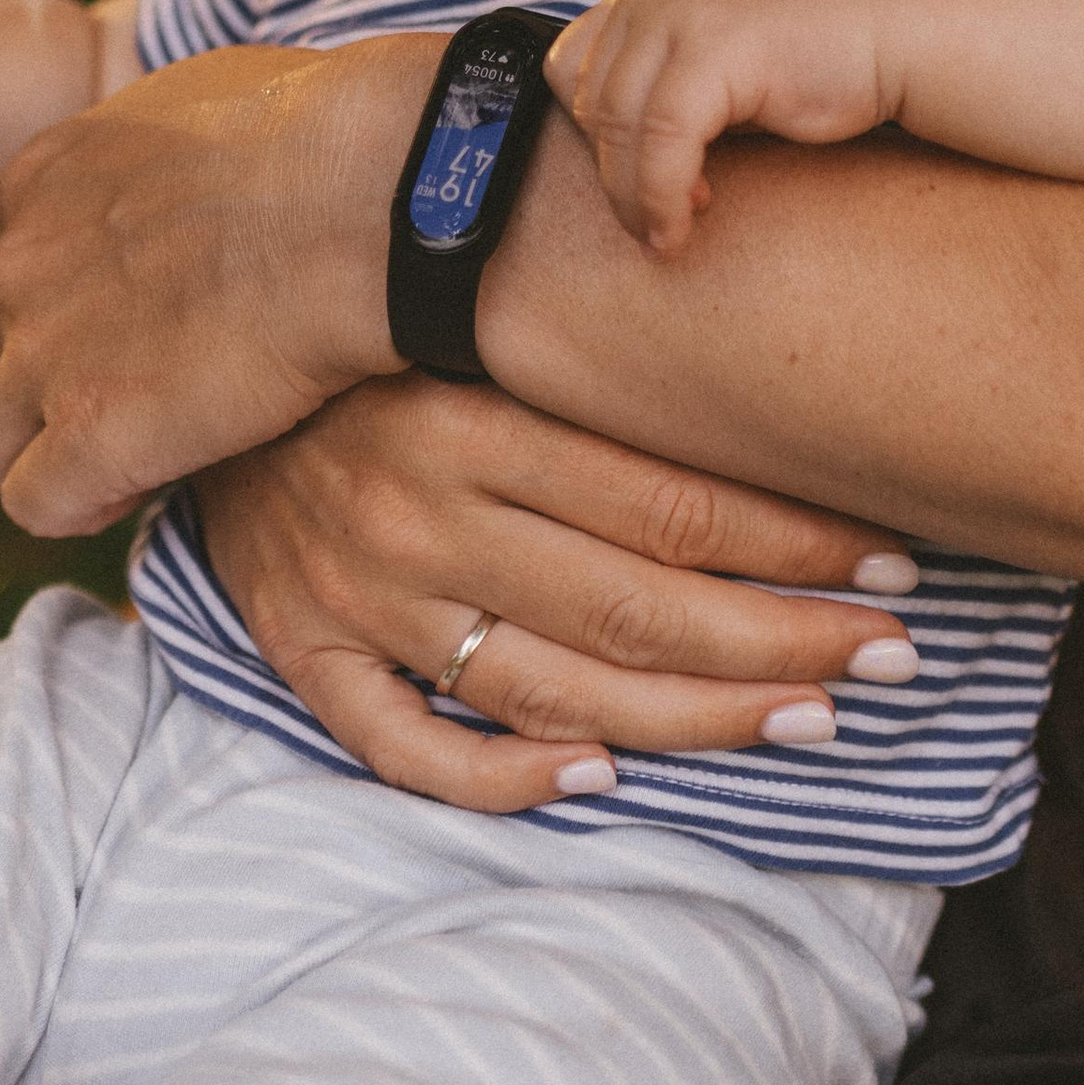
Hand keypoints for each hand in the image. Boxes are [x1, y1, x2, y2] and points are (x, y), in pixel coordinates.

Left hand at [0, 33, 440, 534]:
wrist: (364, 199)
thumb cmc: (327, 140)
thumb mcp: (201, 104)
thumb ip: (161, 152)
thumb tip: (197, 172)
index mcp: (41, 178)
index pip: (13, 272)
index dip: (70, 313)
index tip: (144, 327)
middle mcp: (19, 264)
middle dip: (41, 388)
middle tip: (133, 400)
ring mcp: (44, 354)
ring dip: (40, 459)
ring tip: (129, 463)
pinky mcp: (87, 434)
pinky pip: (33, 503)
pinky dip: (82, 506)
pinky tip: (149, 485)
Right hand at [195, 375, 922, 813]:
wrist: (188, 349)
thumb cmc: (375, 322)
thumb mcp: (477, 302)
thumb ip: (595, 338)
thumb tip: (763, 363)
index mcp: (471, 414)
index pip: (670, 503)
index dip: (797, 542)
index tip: (895, 560)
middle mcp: (416, 511)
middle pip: (636, 608)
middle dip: (784, 642)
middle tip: (895, 657)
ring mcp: (356, 593)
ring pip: (551, 691)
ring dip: (694, 721)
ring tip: (808, 720)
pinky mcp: (299, 650)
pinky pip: (405, 746)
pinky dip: (502, 777)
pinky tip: (601, 782)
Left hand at [547, 0, 889, 254]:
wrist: (888, 36)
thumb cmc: (805, 65)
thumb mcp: (711, 70)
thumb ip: (657, 95)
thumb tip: (605, 163)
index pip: (570, 71)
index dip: (594, 136)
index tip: (634, 180)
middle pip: (591, 103)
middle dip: (616, 174)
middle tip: (653, 220)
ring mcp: (681, 14)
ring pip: (620, 127)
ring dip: (635, 196)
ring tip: (665, 234)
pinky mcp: (716, 49)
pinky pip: (663, 138)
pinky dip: (664, 193)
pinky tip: (686, 223)